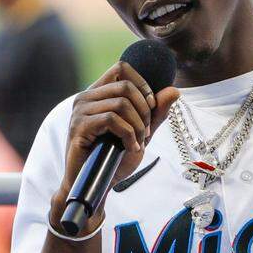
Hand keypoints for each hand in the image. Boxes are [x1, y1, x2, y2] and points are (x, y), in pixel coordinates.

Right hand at [49, 61, 179, 230]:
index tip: (151, 108)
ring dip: (138, 125)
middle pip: (126, 85)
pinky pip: (111, 119)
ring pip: (121, 102)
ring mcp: (79, 111)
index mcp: (98, 93)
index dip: (142, 84)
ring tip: (139, 142)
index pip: (122, 68)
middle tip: (146, 132)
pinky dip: (128, 134)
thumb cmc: (116, 158)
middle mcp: (85, 97)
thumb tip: (174, 90)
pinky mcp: (78, 127)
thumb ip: (156, 112)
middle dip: (144, 110)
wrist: (98, 185)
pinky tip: (130, 147)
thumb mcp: (142, 132)